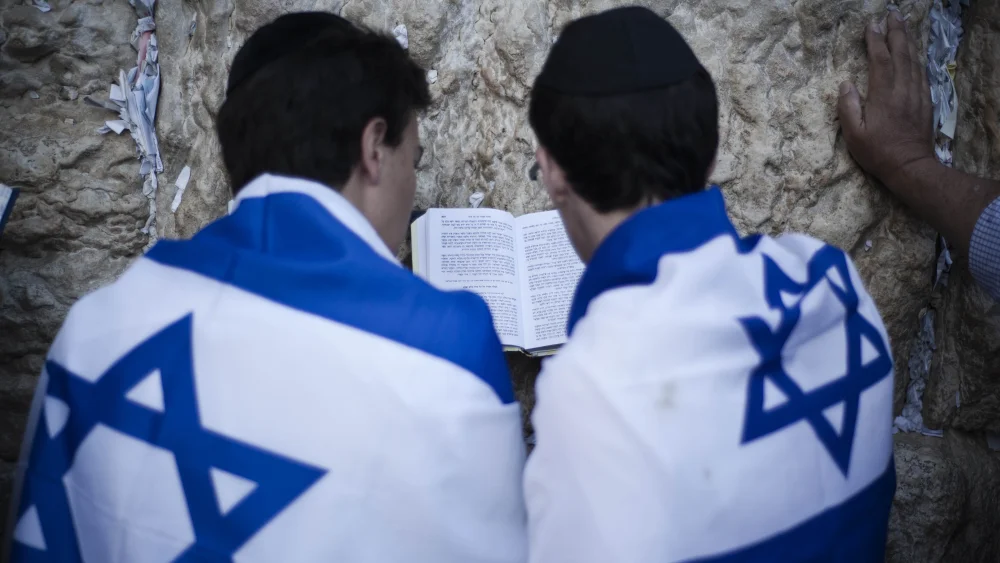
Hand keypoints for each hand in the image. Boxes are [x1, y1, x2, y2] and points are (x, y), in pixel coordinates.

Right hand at [838, 13, 936, 186]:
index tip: (871, 25)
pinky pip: (922, 73)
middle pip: (901, 54)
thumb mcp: (853, 135)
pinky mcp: (925, 101)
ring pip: (914, 60)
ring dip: (908, 41)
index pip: (880, 60)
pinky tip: (914, 53)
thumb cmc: (878, 153)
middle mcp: (902, 89)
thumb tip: (845, 84)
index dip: (875, 41)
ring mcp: (916, 94)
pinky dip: (917, 59)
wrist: (911, 167)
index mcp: (883, 95)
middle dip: (896, 32)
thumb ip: (848, 107)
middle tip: (892, 14)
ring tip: (903, 26)